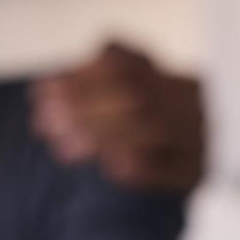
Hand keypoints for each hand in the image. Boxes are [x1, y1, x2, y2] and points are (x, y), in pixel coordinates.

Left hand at [30, 40, 207, 194]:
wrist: (172, 171)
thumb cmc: (133, 129)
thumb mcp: (117, 98)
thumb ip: (89, 84)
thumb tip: (48, 87)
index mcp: (164, 73)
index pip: (121, 66)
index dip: (77, 79)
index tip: (41, 93)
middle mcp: (190, 101)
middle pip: (136, 96)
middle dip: (83, 108)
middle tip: (44, 122)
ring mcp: (198, 135)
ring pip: (154, 127)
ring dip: (102, 136)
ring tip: (62, 148)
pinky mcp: (198, 172)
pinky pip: (175, 167)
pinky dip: (141, 166)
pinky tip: (108, 168)